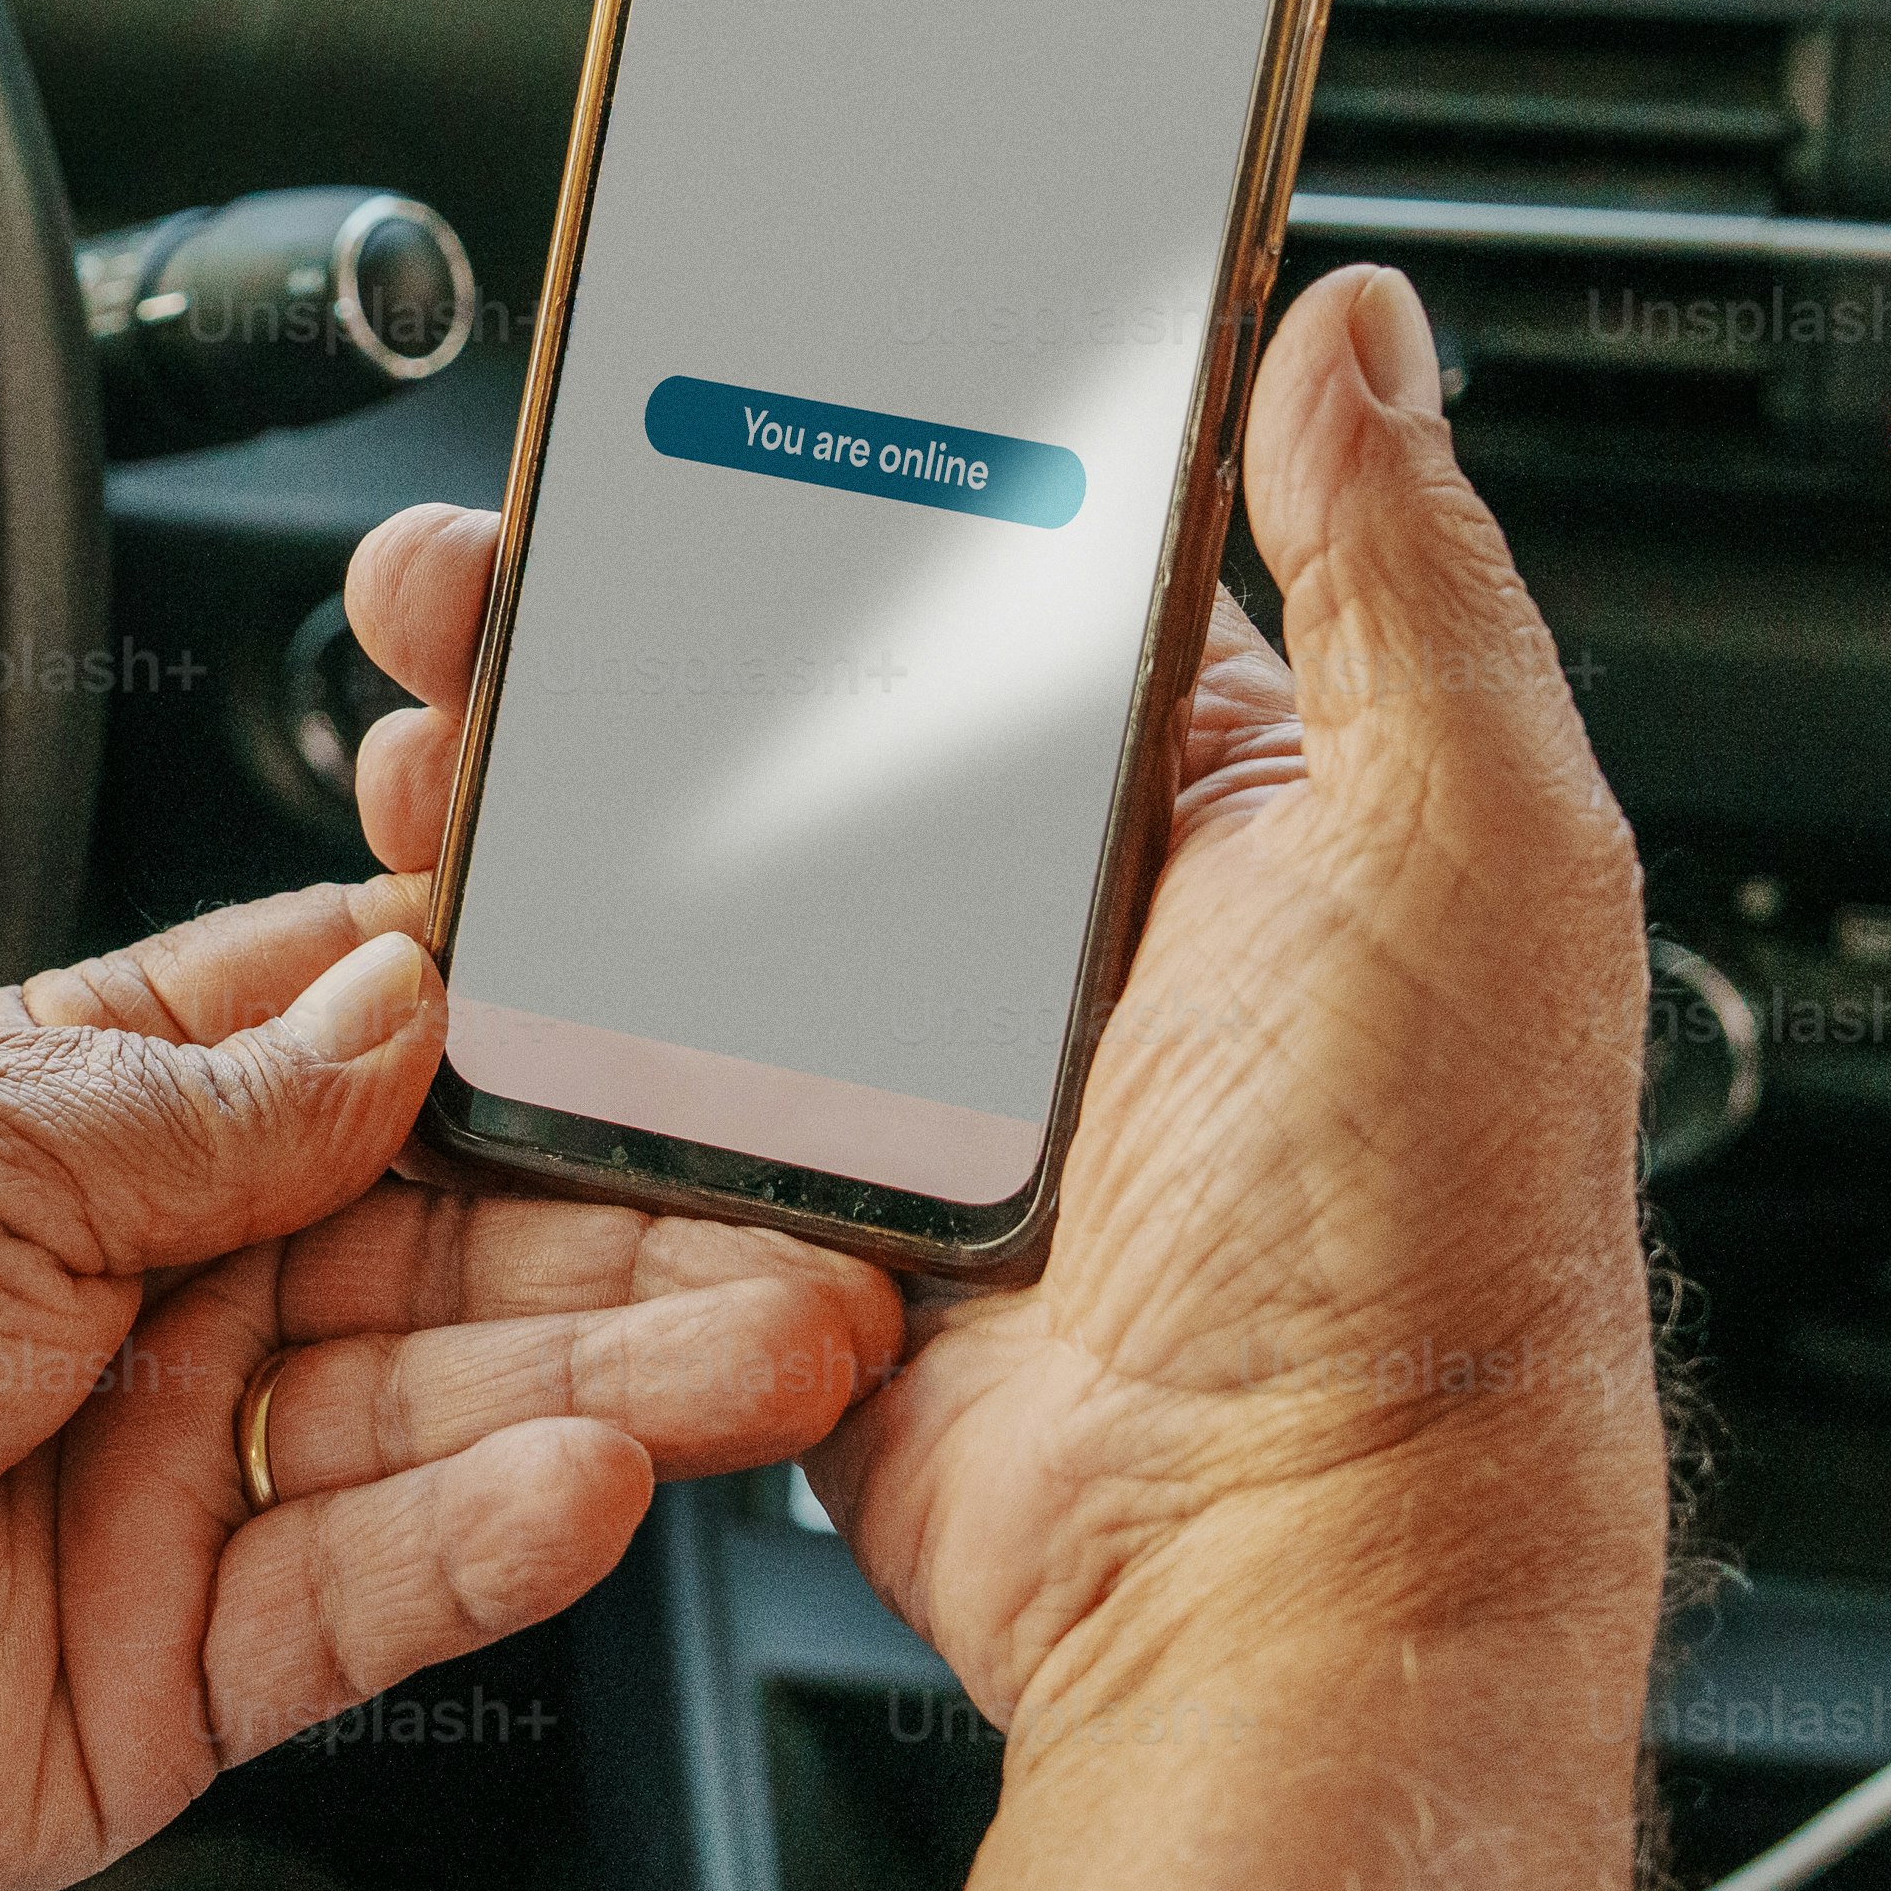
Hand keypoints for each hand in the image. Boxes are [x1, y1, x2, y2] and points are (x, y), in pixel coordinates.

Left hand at [0, 880, 899, 1890]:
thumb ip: (207, 1098)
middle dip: (630, 1233)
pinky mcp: (169, 1685)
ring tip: (786, 1341)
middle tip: (817, 1210)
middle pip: (444, 1256)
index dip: (513, 1025)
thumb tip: (401, 1003)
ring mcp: (161, 1498)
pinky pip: (370, 1603)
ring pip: (443, 1426)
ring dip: (622, 1379)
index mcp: (64, 1128)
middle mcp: (135, 1308)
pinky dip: (490, 1540)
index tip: (695, 998)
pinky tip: (603, 1476)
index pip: (343, 1045)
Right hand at [340, 264, 1656, 1730]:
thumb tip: (1360, 330)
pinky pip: (633, 1080)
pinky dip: (523, 1004)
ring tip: (425, 725)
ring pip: (669, 882)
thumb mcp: (1465, 839)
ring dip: (528, 789)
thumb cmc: (1429, 1236)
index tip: (692, 405)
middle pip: (777, 721)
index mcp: (1215, 809)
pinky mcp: (798, 1211)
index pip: (988, 587)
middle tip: (479, 573)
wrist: (1283, 1561)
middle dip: (606, 627)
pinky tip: (443, 922)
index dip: (830, 484)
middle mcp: (1051, 934)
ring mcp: (910, 1078)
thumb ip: (1401, 573)